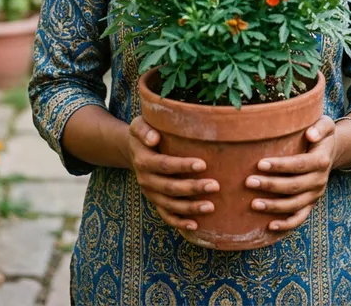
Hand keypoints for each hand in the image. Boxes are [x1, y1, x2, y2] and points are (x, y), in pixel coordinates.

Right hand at [127, 116, 219, 231]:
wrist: (134, 149)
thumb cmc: (144, 133)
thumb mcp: (138, 125)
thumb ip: (144, 129)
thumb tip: (154, 138)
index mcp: (143, 160)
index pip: (164, 165)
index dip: (182, 166)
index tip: (203, 164)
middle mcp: (145, 179)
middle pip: (170, 187)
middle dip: (193, 188)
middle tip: (215, 185)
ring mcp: (150, 193)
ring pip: (170, 205)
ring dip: (190, 208)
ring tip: (211, 206)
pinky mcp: (155, 201)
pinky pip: (166, 216)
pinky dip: (179, 223)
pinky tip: (195, 225)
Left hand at [246, 115, 336, 231]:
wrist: (331, 150)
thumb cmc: (321, 133)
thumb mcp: (325, 124)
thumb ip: (319, 127)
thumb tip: (310, 134)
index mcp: (321, 161)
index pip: (299, 165)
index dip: (280, 166)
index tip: (260, 164)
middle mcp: (320, 180)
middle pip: (294, 186)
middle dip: (271, 186)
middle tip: (249, 181)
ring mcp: (315, 194)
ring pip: (294, 205)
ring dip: (274, 206)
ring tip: (253, 203)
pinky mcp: (311, 203)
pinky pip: (300, 218)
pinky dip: (286, 224)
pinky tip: (269, 226)